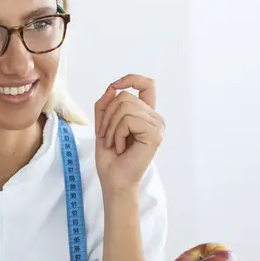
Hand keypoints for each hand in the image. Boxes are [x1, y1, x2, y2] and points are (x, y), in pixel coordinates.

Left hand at [94, 75, 163, 195]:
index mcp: (146, 115)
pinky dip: (117, 134)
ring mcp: (157, 126)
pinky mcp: (154, 134)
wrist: (114, 180)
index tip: (115, 86)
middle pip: (125, 96)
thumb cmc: (110, 157)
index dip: (131, 79)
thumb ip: (105, 104)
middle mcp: (155, 118)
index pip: (147, 84)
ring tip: (114, 143)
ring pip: (125, 107)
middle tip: (107, 137)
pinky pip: (128, 120)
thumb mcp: (102, 125)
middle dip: (108, 116)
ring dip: (111, 127)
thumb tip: (112, 87)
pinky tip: (121, 148)